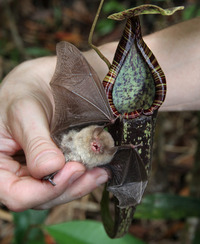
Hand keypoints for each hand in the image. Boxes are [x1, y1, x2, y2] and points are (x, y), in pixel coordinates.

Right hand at [0, 57, 107, 210]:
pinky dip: (82, 177)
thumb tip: (50, 169)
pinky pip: (65, 179)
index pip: (15, 193)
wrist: (39, 84)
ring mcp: (33, 171)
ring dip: (79, 184)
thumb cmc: (24, 94)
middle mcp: (13, 173)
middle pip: (39, 197)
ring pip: (55, 191)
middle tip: (89, 171)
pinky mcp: (51, 166)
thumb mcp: (25, 113)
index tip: (71, 171)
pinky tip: (97, 169)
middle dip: (67, 187)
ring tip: (100, 172)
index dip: (43, 191)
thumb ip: (35, 143)